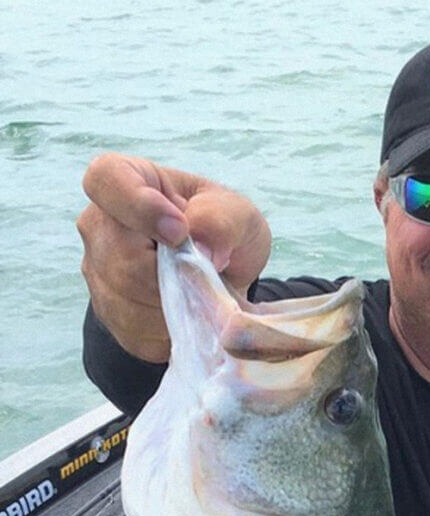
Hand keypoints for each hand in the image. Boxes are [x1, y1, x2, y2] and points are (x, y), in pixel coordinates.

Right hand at [77, 153, 271, 361]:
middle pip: (120, 257)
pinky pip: (135, 330)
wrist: (222, 278)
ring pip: (126, 299)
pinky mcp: (109, 313)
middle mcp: (99, 224)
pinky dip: (171, 329)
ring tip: (200, 295)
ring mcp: (97, 270)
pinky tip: (188, 314)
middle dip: (171, 275)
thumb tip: (201, 245)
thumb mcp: (239, 216)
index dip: (140, 207)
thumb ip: (223, 220)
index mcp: (126, 180)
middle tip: (206, 277)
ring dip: (175, 305)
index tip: (180, 232)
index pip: (106, 180)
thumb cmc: (224, 232)